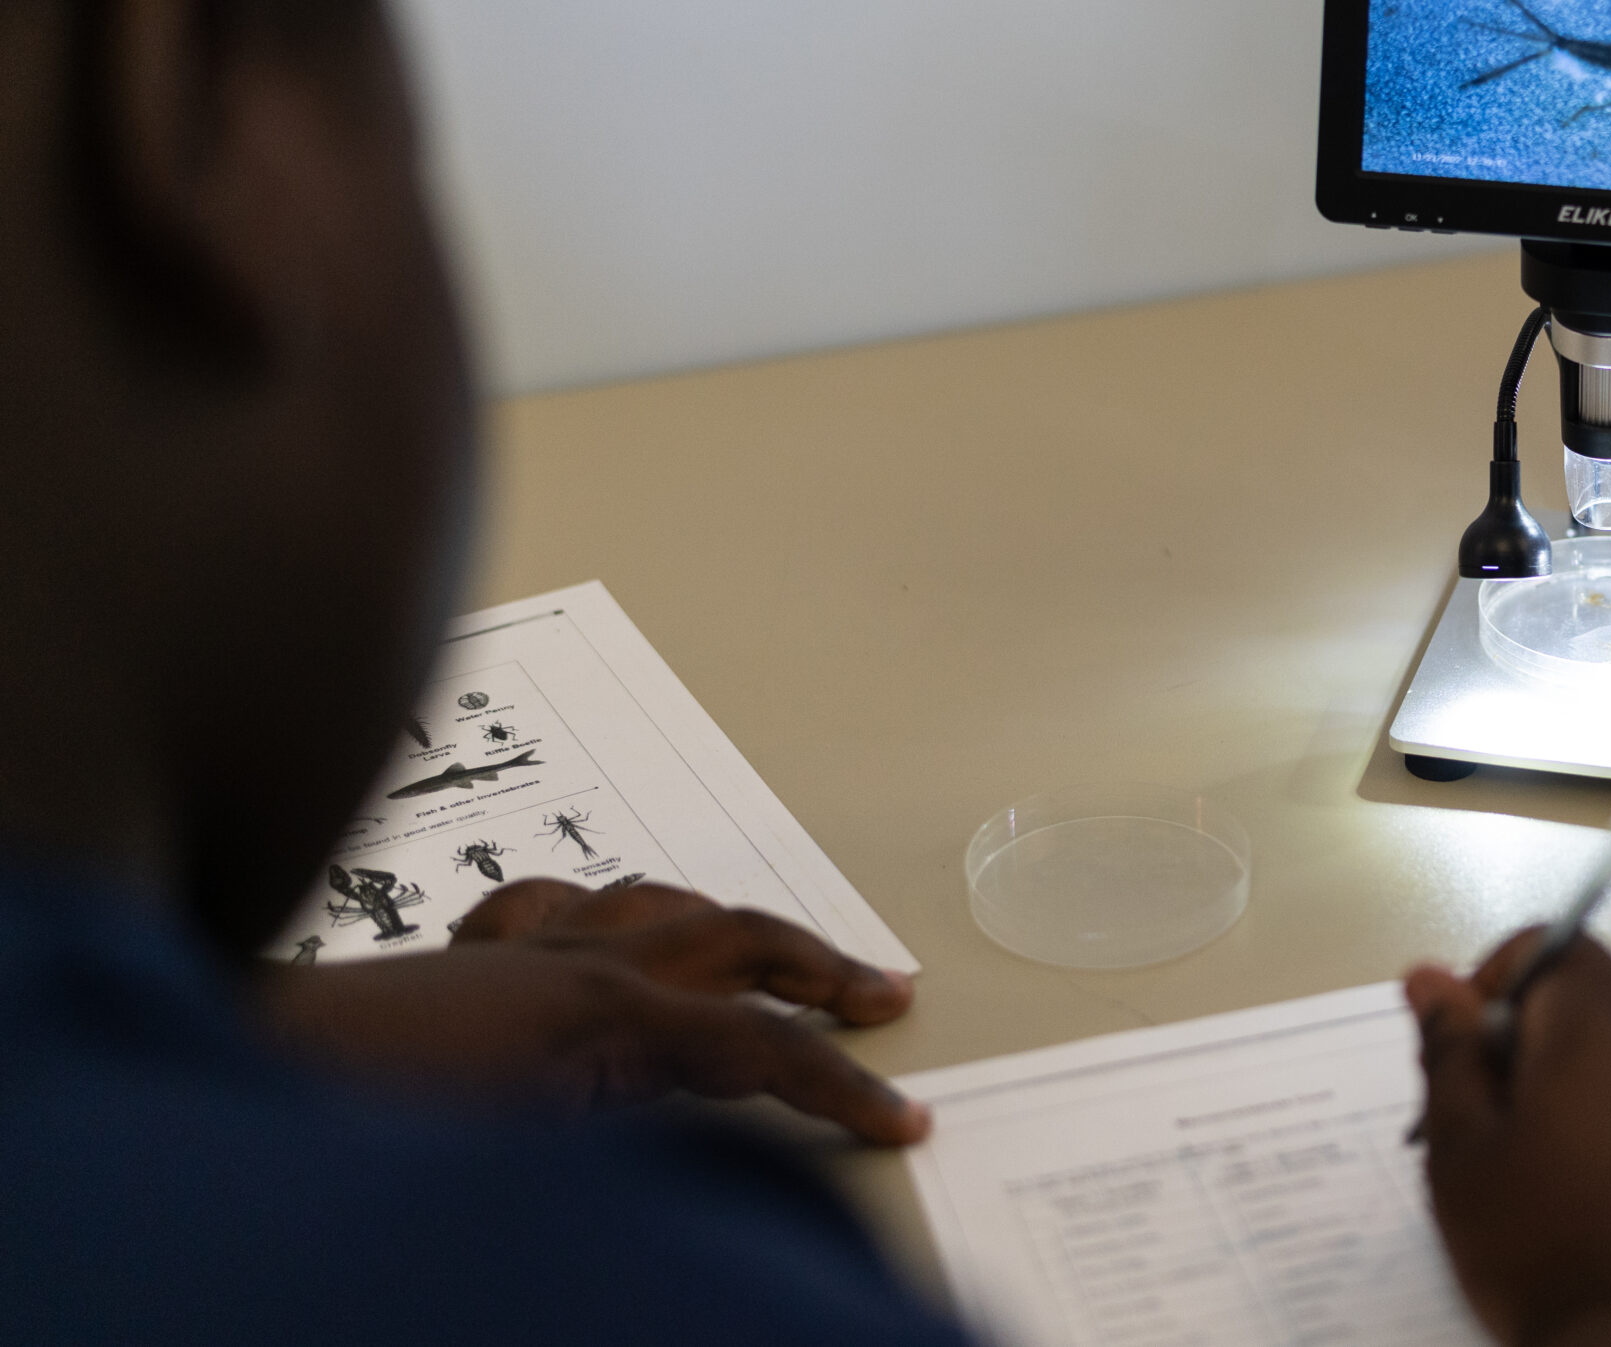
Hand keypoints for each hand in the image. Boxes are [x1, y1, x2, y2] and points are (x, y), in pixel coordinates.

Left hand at [255, 878, 925, 1142]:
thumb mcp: (537, 1166)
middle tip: (884, 997)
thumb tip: (718, 1179)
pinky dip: (605, 915)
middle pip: (738, 944)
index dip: (843, 1092)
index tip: (904, 1122)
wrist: (232, 1078)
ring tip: (779, 946)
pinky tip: (607, 928)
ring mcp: (516, 948)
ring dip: (732, 926)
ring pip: (660, 905)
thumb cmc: (365, 1131)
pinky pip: (555, 908)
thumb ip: (647, 1152)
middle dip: (822, 971)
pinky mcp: (461, 960)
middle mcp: (574, 960)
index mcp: (605, 1014)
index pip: (764, 1054)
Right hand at [1405, 932, 1610, 1346]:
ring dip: (1579, 1104)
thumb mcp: (1465, 1155)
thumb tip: (1430, 979)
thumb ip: (1447, 1054)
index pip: (1551, 947)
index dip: (1493, 986)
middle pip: (1590, 1010)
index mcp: (1607, 1023)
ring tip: (1543, 1192)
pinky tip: (1602, 1218)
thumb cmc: (1558, 1255)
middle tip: (1489, 1140)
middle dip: (1530, 1055)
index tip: (1466, 1060)